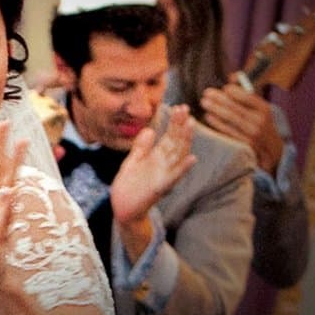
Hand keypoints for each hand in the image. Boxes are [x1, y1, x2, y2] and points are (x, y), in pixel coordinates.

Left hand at [110, 104, 196, 226]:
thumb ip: (141, 147)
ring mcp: (164, 175)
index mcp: (157, 157)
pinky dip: (183, 168)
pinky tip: (192, 158)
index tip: (178, 107)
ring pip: (178, 156)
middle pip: (176, 142)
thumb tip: (149, 130)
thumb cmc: (129, 186)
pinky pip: (174, 177)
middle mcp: (164, 164)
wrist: (122, 207)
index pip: (169, 136)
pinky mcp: (160, 187)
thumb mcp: (133, 161)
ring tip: (191, 125)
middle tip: (185, 109)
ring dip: (185, 141)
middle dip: (181, 126)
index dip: (174, 122)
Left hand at [200, 85, 284, 172]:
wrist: (272, 149)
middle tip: (206, 93)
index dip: (234, 91)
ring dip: (215, 109)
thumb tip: (231, 76)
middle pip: (236, 107)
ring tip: (204, 102)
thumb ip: (246, 91)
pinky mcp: (244, 145)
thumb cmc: (260, 123)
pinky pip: (228, 132)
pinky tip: (208, 117)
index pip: (248, 97)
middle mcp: (259, 121)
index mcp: (264, 109)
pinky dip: (217, 123)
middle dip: (219, 99)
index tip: (223, 88)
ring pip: (230, 119)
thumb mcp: (259, 107)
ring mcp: (252, 134)